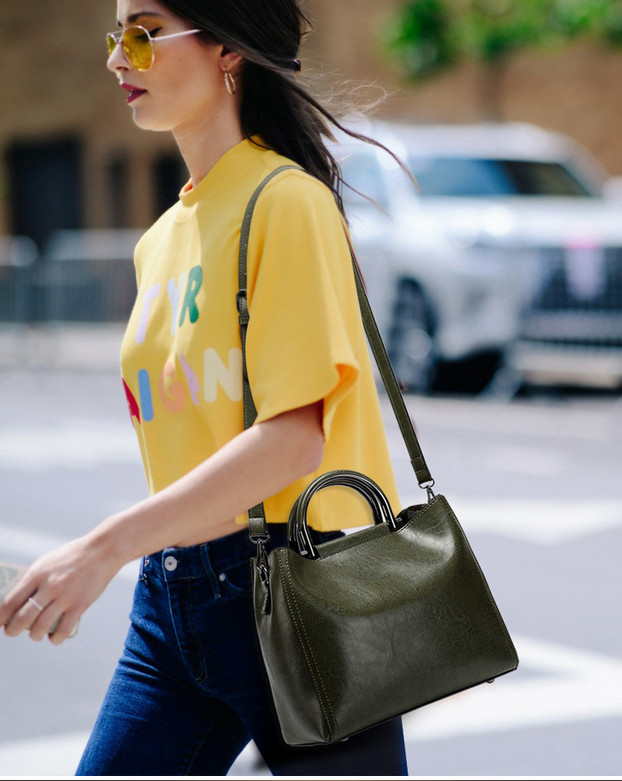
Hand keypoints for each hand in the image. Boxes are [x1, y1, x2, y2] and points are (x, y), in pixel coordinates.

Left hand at [0, 534, 121, 644]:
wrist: (101, 551)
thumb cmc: (71, 557)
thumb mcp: (47, 562)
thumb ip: (34, 580)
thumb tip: (18, 601)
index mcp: (37, 574)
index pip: (11, 601)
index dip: (1, 616)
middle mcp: (49, 586)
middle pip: (22, 618)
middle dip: (12, 630)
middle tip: (11, 631)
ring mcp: (65, 597)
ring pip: (40, 627)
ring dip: (33, 635)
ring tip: (35, 634)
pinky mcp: (80, 605)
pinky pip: (63, 630)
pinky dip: (54, 638)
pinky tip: (53, 637)